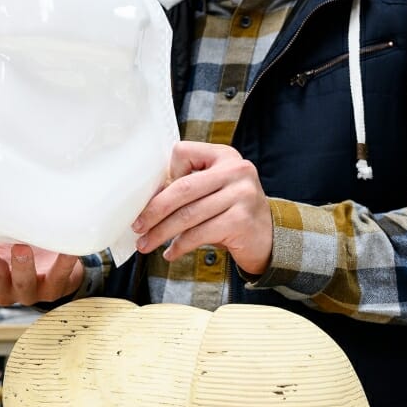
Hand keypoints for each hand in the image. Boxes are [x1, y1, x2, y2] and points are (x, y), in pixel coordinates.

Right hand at [0, 243, 82, 306]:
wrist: (55, 266)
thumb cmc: (15, 256)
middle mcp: (7, 289)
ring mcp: (31, 291)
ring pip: (24, 285)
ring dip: (21, 268)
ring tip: (19, 249)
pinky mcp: (56, 288)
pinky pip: (59, 279)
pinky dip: (63, 265)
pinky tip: (65, 251)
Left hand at [132, 141, 272, 275]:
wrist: (269, 238)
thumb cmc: (232, 213)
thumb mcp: (214, 190)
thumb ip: (189, 186)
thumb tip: (145, 201)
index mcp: (224, 155)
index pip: (182, 153)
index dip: (165, 176)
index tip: (153, 198)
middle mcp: (236, 170)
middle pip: (182, 188)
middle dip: (154, 210)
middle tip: (137, 226)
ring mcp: (241, 194)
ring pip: (188, 215)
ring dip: (161, 232)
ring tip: (146, 244)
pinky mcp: (241, 220)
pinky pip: (199, 234)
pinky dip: (180, 246)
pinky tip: (170, 253)